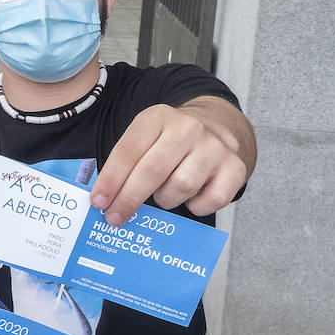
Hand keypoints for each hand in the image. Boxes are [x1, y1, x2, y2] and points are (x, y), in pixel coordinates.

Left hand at [90, 103, 248, 225]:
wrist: (216, 127)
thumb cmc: (169, 143)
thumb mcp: (145, 139)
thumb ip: (126, 163)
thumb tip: (105, 200)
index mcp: (157, 117)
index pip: (128, 151)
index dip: (111, 179)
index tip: (99, 202)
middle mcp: (187, 128)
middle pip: (153, 170)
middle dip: (130, 198)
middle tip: (115, 217)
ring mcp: (214, 146)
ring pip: (182, 185)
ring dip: (166, 198)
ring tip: (163, 194)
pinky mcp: (235, 167)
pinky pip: (212, 199)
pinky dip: (197, 206)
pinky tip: (190, 198)